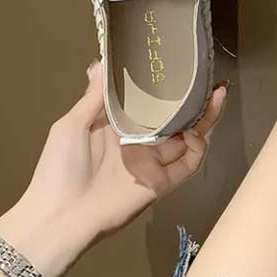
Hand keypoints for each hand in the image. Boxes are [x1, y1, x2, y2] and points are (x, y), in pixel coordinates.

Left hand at [0, 62, 225, 276]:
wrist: (60, 216)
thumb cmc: (60, 168)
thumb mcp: (72, 125)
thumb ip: (94, 96)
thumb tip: (102, 60)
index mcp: (120, 126)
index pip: (151, 101)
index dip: (167, 86)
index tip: (180, 65)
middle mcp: (141, 141)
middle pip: (177, 117)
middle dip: (196, 100)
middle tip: (212, 80)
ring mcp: (154, 162)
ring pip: (188, 136)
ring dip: (204, 118)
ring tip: (216, 96)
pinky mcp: (163, 182)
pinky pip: (188, 164)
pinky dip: (197, 148)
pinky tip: (196, 132)